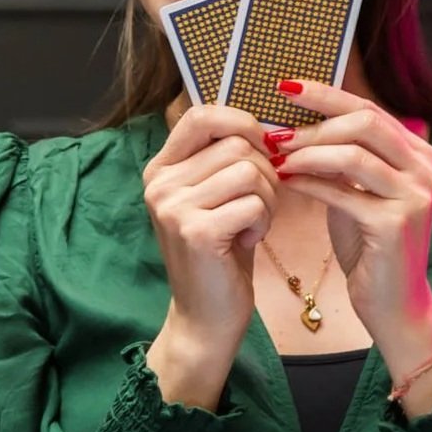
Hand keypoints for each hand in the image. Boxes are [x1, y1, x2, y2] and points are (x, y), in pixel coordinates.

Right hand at [143, 105, 279, 406]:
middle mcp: (159, 183)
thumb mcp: (217, 197)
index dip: (241, 121)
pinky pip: (253, 202)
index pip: (201, 114)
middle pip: (236, 143)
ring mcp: (173, 207)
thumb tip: (272, 127)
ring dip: (267, 198)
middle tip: (259, 205)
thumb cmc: (221, 253)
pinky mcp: (195, 231)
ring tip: (252, 224)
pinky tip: (248, 240)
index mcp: (161, 169)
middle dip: (265, 172)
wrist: (205, 316)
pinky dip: (263, 221)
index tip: (263, 147)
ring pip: (249, 171)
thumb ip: (228, 159)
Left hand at [267, 81, 431, 345]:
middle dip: (314, 124)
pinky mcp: (396, 224)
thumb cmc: (371, 248)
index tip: (286, 88)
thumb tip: (298, 126)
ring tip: (275, 156)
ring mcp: (415, 196)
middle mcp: (425, 170)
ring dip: (308, 152)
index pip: (370, 110)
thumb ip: (342, 160)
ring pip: (354, 154)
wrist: (394, 304)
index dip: (327, 95)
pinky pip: (344, 191)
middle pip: (366, 123)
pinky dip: (309, 183)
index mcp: (419, 155)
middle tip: (274, 132)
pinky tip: (284, 181)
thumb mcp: (358, 193)